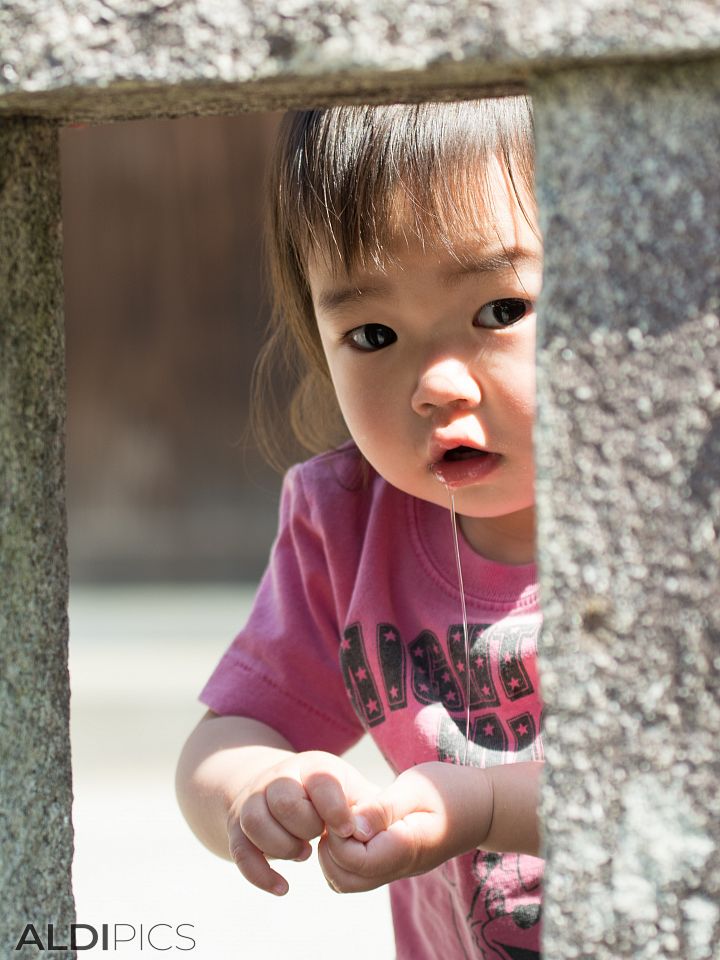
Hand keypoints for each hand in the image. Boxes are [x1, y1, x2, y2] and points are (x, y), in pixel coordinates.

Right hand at [227, 750, 379, 894]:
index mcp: (312, 766)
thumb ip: (371, 810)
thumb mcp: (355, 793)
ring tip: (303, 852)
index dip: (335, 810)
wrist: (282, 789)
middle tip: (319, 836)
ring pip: (255, 822)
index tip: (347, 831)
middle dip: (306, 827)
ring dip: (282, 846)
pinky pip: (240, 852)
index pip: (320, 780)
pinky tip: (283, 888)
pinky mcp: (238, 827)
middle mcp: (278, 778)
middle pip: (284, 800)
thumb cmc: (333, 798)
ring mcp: (253, 801)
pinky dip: (260, 874)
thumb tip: (364, 833)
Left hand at [318, 761, 493, 892]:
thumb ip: (383, 808)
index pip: (352, 859)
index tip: (345, 807)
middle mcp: (396, 868)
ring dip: (335, 853)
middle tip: (340, 814)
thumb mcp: (418, 788)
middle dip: (330, 848)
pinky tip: (355, 825)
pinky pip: (358, 873)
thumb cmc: (452, 790)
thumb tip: (350, 827)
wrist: (484, 807)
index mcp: (403, 849)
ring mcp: (395, 870)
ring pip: (347, 881)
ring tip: (346, 819)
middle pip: (343, 879)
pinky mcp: (393, 865)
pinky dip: (345, 855)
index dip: (337, 834)